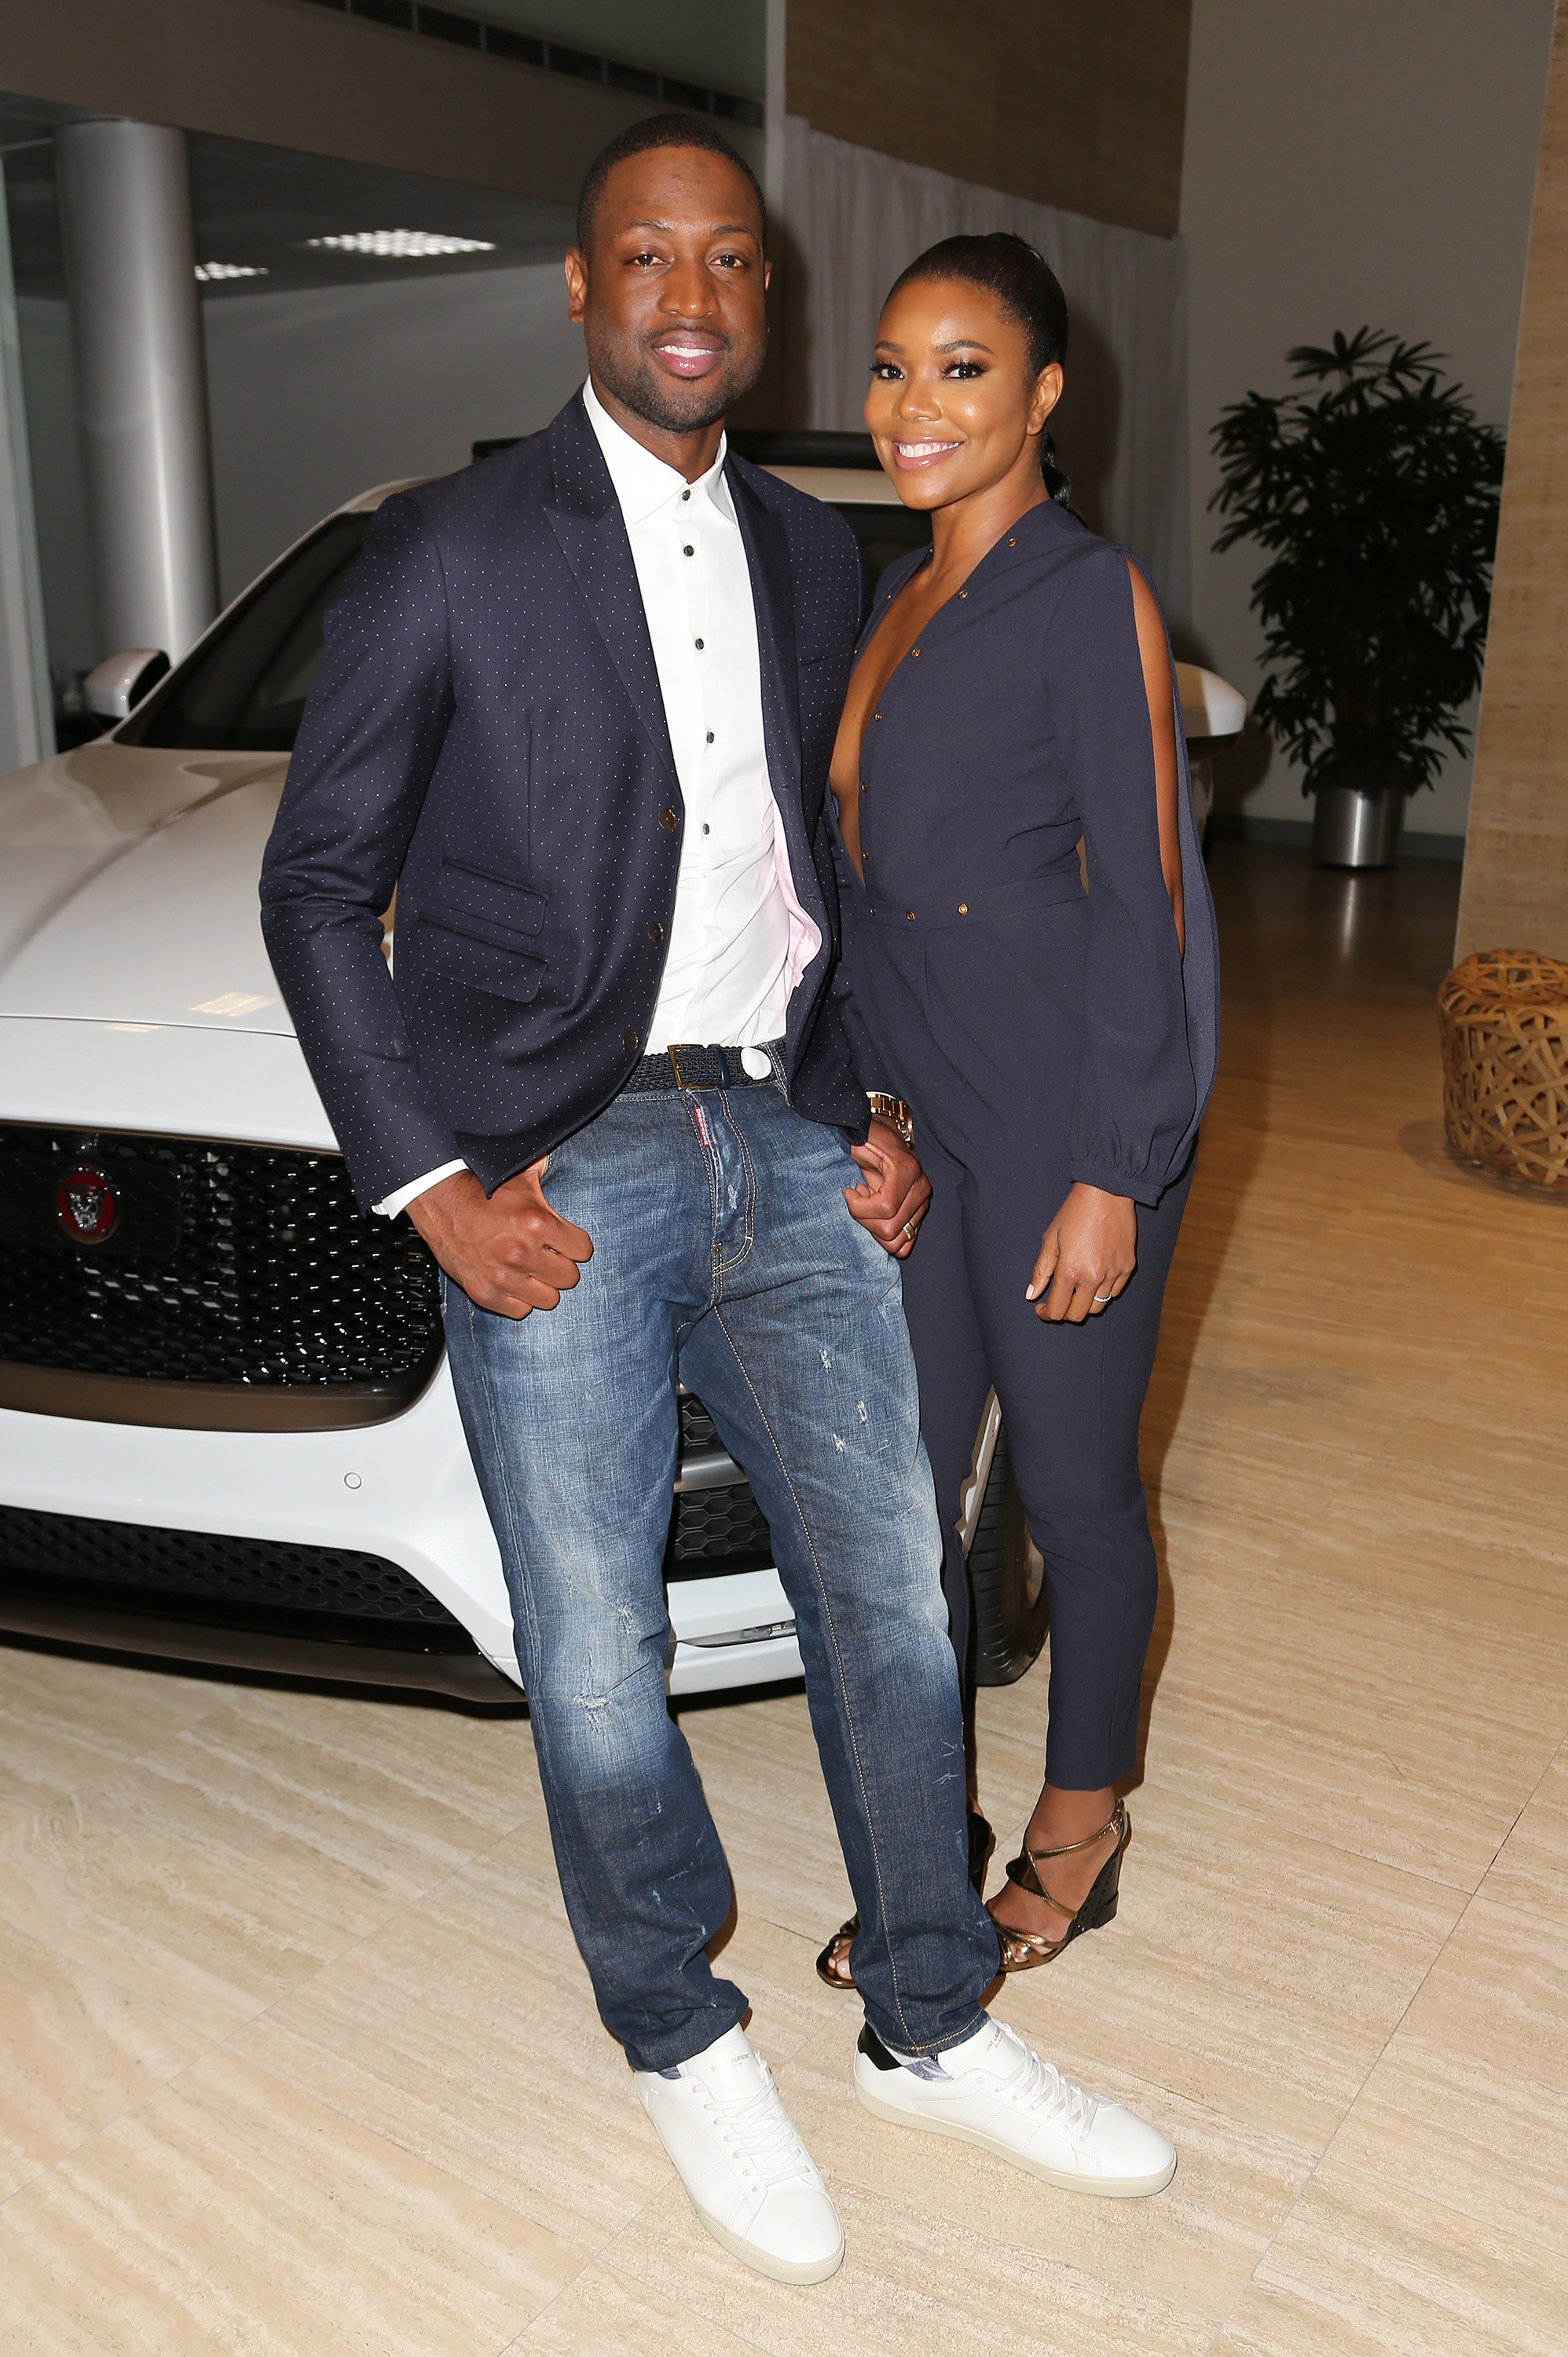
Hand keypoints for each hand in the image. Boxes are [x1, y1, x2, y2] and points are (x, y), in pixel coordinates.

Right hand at [408, 1163, 592, 1317]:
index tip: (564, 1242)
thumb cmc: (484, 1190)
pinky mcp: (485, 1294)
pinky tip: (513, 1281)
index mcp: (538, 1224)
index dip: (574, 1244)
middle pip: (570, 1277)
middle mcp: (523, 1253)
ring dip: (543, 1285)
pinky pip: (521, 1310)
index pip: (583, 1250)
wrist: (441, 1204)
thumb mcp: (522, 1178)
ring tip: (531, 1270)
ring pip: (550, 1299)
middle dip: (561, 1265)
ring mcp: (504, 1277)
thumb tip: (566, 1155)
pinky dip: (519, 1299)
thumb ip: (550, 1175)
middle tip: (547, 1256)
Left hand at [844, 1117, 930, 1257]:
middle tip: (858, 1199)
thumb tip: (849, 1184)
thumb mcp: (858, 1144)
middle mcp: (921, 1189)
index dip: (859, 1207)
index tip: (848, 1191)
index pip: (885, 1207)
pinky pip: (905, 1243)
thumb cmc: (867, 1140)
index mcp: (907, 1170)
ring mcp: (923, 1204)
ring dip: (875, 1229)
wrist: (884, 1138)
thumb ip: (855, 1159)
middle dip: (865, 1219)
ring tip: (868, 1207)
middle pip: (890, 1229)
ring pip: (897, 1242)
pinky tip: (876, 1215)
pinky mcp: (919, 1214)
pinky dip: (885, 1236)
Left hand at [1026, 1183, 1135, 1322]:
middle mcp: (1094, 1277)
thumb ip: (1041, 1270)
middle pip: (1077, 1315)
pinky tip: (1094, 1278)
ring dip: (1084, 1303)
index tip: (1041, 1307)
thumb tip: (1031, 1295)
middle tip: (1058, 1299)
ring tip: (1076, 1288)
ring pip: (1098, 1307)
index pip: (1057, 1310)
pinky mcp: (1128, 1267)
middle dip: (1064, 1312)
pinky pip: (1114, 1292)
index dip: (1045, 1314)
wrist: (1107, 1193)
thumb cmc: (1075, 1213)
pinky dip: (1102, 1292)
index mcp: (1071, 1270)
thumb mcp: (1051, 1239)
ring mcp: (1113, 1274)